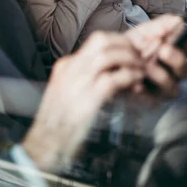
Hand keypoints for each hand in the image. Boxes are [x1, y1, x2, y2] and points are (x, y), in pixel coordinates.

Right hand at [22, 32, 143, 171]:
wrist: (45, 145)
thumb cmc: (59, 125)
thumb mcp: (68, 93)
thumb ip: (86, 80)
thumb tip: (112, 74)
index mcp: (66, 66)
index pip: (95, 42)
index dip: (118, 42)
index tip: (130, 49)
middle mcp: (70, 68)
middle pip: (100, 40)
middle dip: (125, 44)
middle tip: (138, 55)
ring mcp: (77, 82)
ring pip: (107, 55)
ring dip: (129, 59)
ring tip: (140, 69)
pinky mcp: (87, 98)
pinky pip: (112, 79)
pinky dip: (128, 77)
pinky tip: (136, 83)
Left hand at [126, 15, 186, 98]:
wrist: (111, 63)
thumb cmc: (131, 48)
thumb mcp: (142, 34)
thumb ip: (159, 27)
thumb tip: (177, 19)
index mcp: (173, 52)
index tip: (182, 32)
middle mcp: (172, 71)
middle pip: (185, 70)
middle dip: (176, 59)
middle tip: (164, 50)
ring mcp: (162, 87)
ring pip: (171, 86)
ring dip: (159, 75)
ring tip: (146, 66)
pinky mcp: (150, 100)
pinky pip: (151, 99)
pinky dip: (143, 90)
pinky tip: (136, 84)